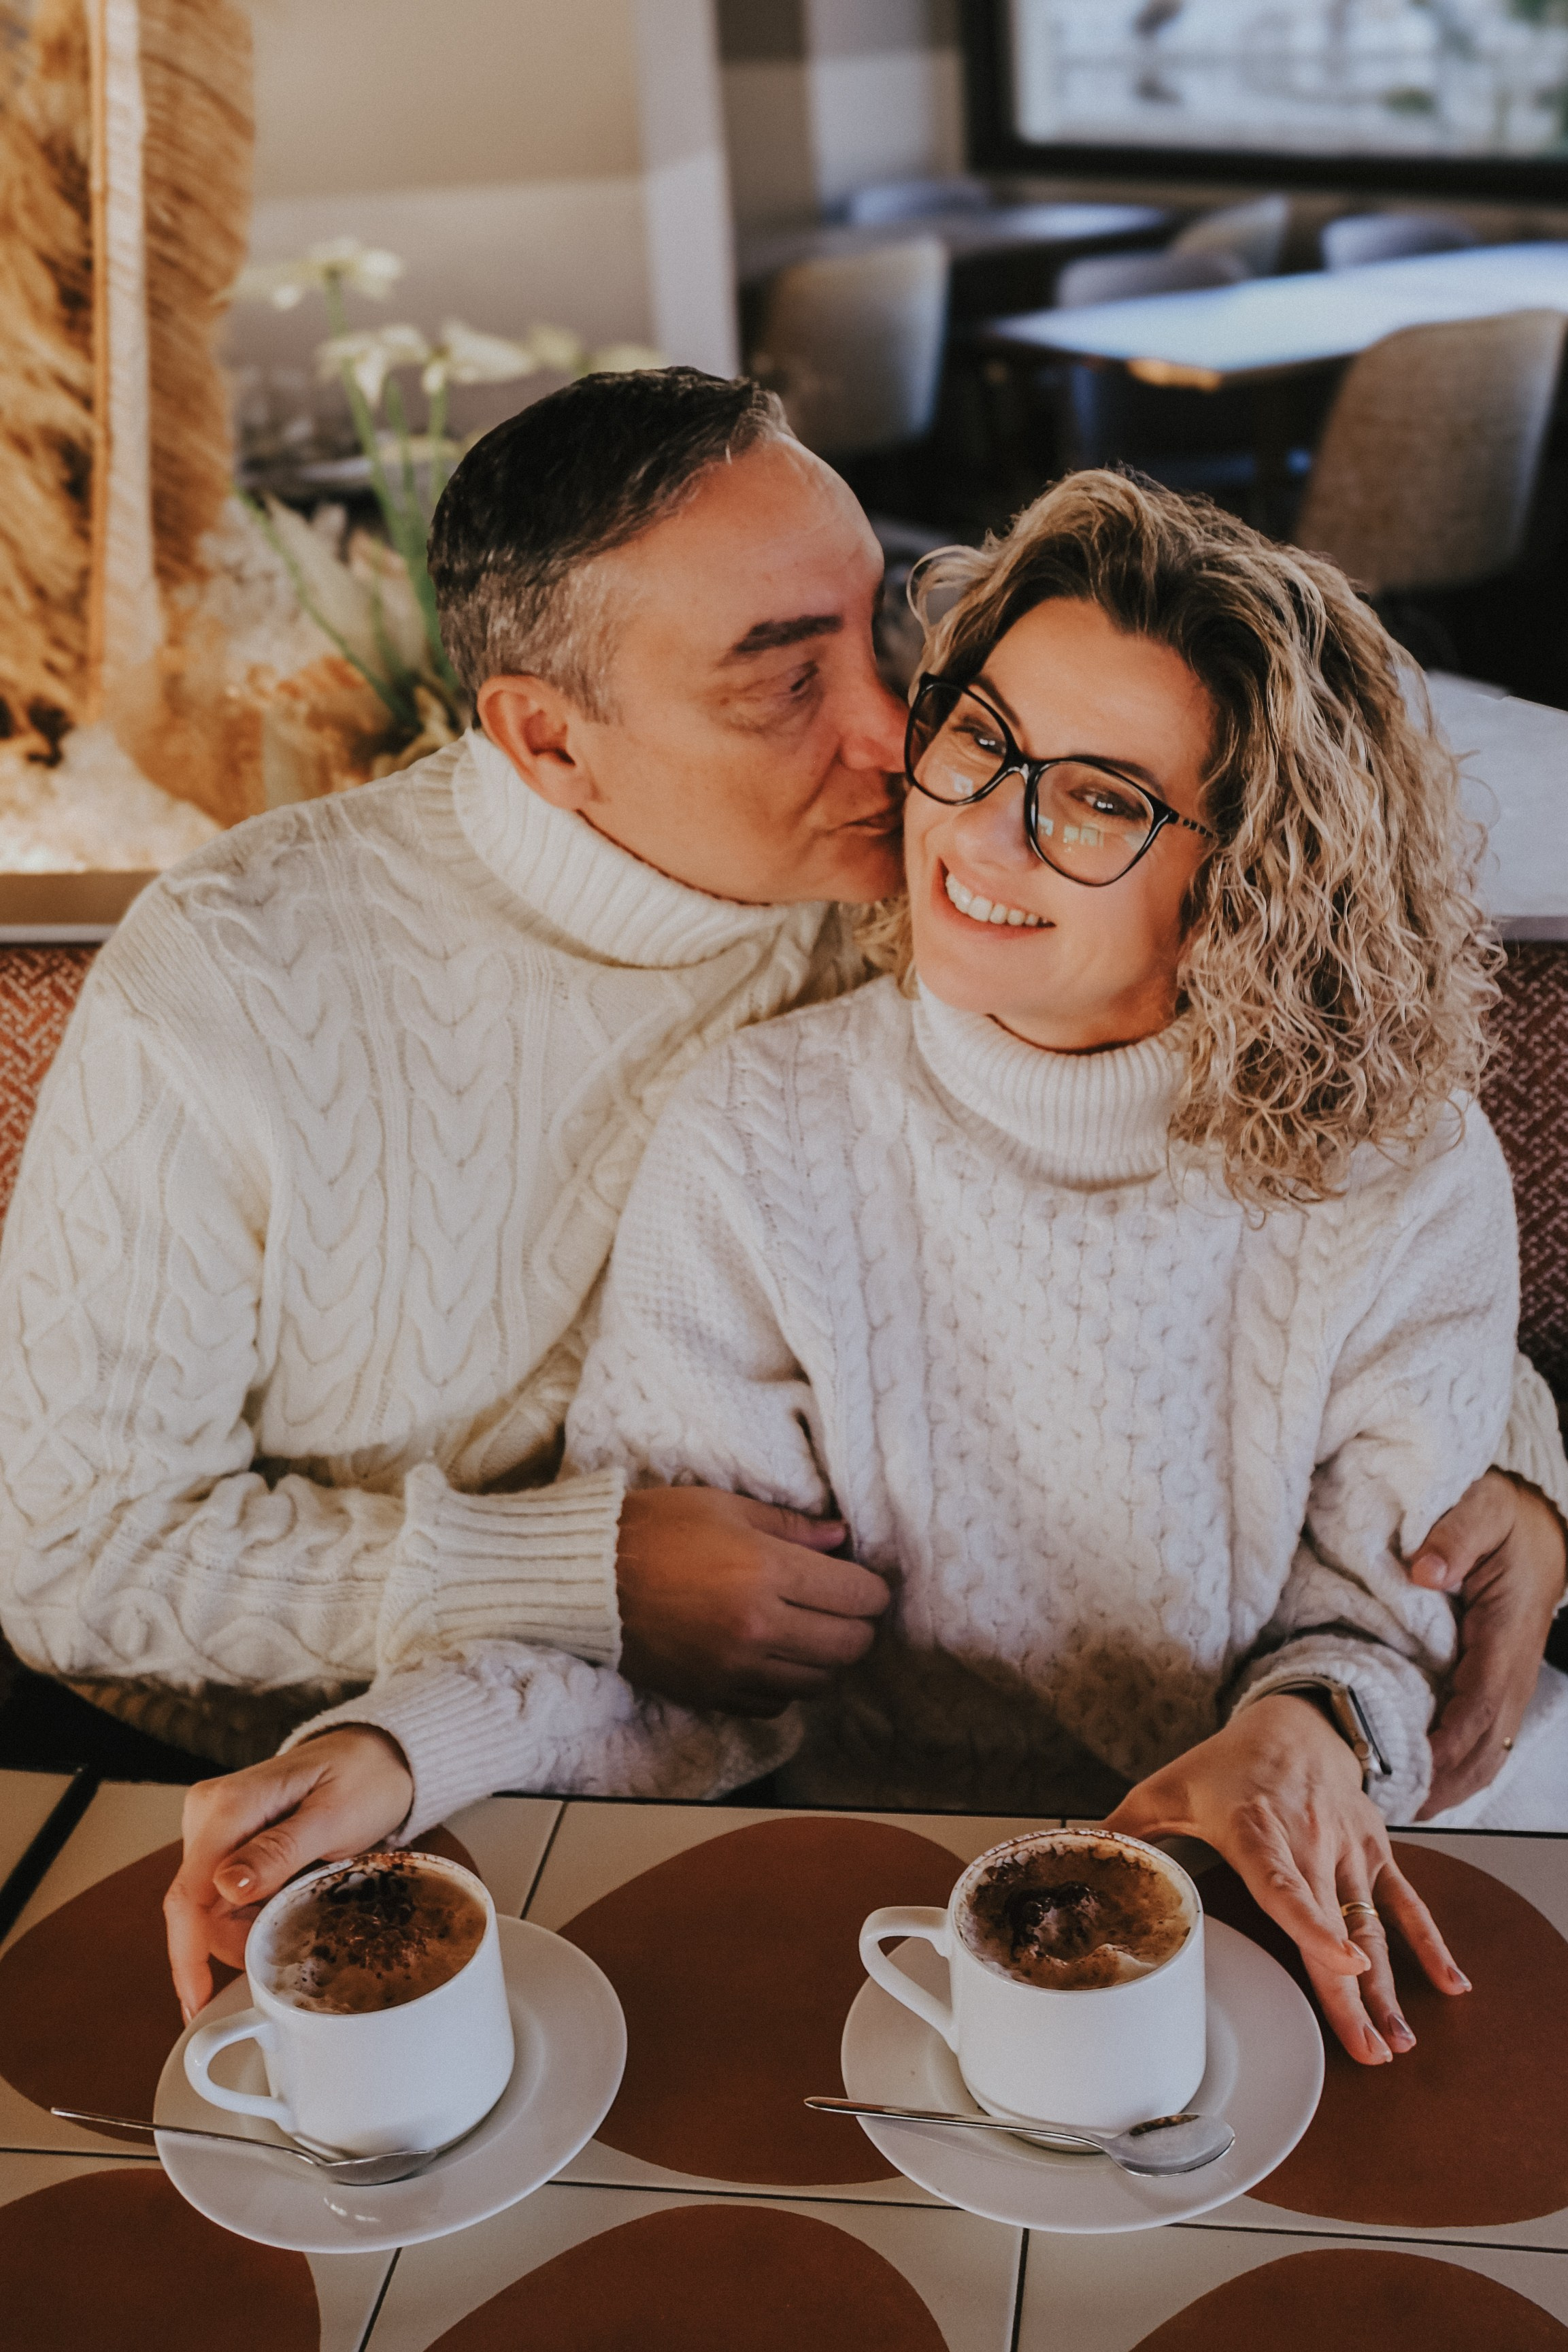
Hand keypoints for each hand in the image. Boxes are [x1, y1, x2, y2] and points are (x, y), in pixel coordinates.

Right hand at [164, 1727, 413, 2021]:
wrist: (375, 1754)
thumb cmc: (363, 1776)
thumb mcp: (335, 1816)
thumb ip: (280, 1851)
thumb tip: (226, 1887)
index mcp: (229, 1805)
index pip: (190, 1894)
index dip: (188, 1956)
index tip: (197, 2002)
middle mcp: (209, 1814)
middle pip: (199, 1908)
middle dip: (235, 1942)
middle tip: (288, 1949)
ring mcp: (214, 1827)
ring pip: (212, 1908)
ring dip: (249, 1927)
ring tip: (301, 1910)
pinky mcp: (226, 1841)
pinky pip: (227, 1896)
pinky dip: (256, 1912)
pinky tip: (289, 1901)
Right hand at [615, 1485, 889, 1714]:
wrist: (586, 1577)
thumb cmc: (654, 1529)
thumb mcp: (725, 1507)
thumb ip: (790, 1526)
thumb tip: (840, 1538)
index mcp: (767, 1571)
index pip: (857, 1596)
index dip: (871, 1589)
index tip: (863, 1581)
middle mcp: (759, 1626)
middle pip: (849, 1645)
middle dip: (858, 1625)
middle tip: (843, 1607)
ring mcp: (736, 1667)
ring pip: (818, 1681)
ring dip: (825, 1658)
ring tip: (810, 1632)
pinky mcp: (712, 1693)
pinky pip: (775, 1705)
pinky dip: (785, 1685)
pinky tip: (772, 1657)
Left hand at [1106, 1694, 1468, 2065]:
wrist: (1296, 1722)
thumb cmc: (1226, 1764)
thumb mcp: (1166, 1788)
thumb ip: (1123, 1830)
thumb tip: (1073, 1857)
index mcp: (1256, 1827)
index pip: (1284, 1881)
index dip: (1312, 1923)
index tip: (1342, 1961)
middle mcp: (1309, 1840)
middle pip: (1333, 1924)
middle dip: (1353, 1992)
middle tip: (1369, 2051)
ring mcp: (1347, 1848)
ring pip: (1371, 1925)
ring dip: (1388, 1988)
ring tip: (1396, 2042)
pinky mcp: (1373, 1852)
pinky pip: (1406, 1902)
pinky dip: (1431, 1944)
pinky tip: (1450, 1987)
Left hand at [1408, 1472, 1565, 1815]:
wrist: (1541, 1527)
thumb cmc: (1505, 1519)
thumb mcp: (1481, 1510)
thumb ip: (1454, 1537)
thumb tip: (1424, 1570)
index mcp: (1505, 1636)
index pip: (1478, 1707)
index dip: (1443, 1745)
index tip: (1405, 1769)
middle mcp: (1511, 1671)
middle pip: (1484, 1747)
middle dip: (1441, 1784)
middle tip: (1389, 1808)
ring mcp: (1507, 1683)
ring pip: (1487, 1753)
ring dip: (1448, 1785)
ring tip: (1397, 1807)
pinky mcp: (1496, 1684)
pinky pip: (1482, 1739)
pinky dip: (1455, 1768)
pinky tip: (1420, 1781)